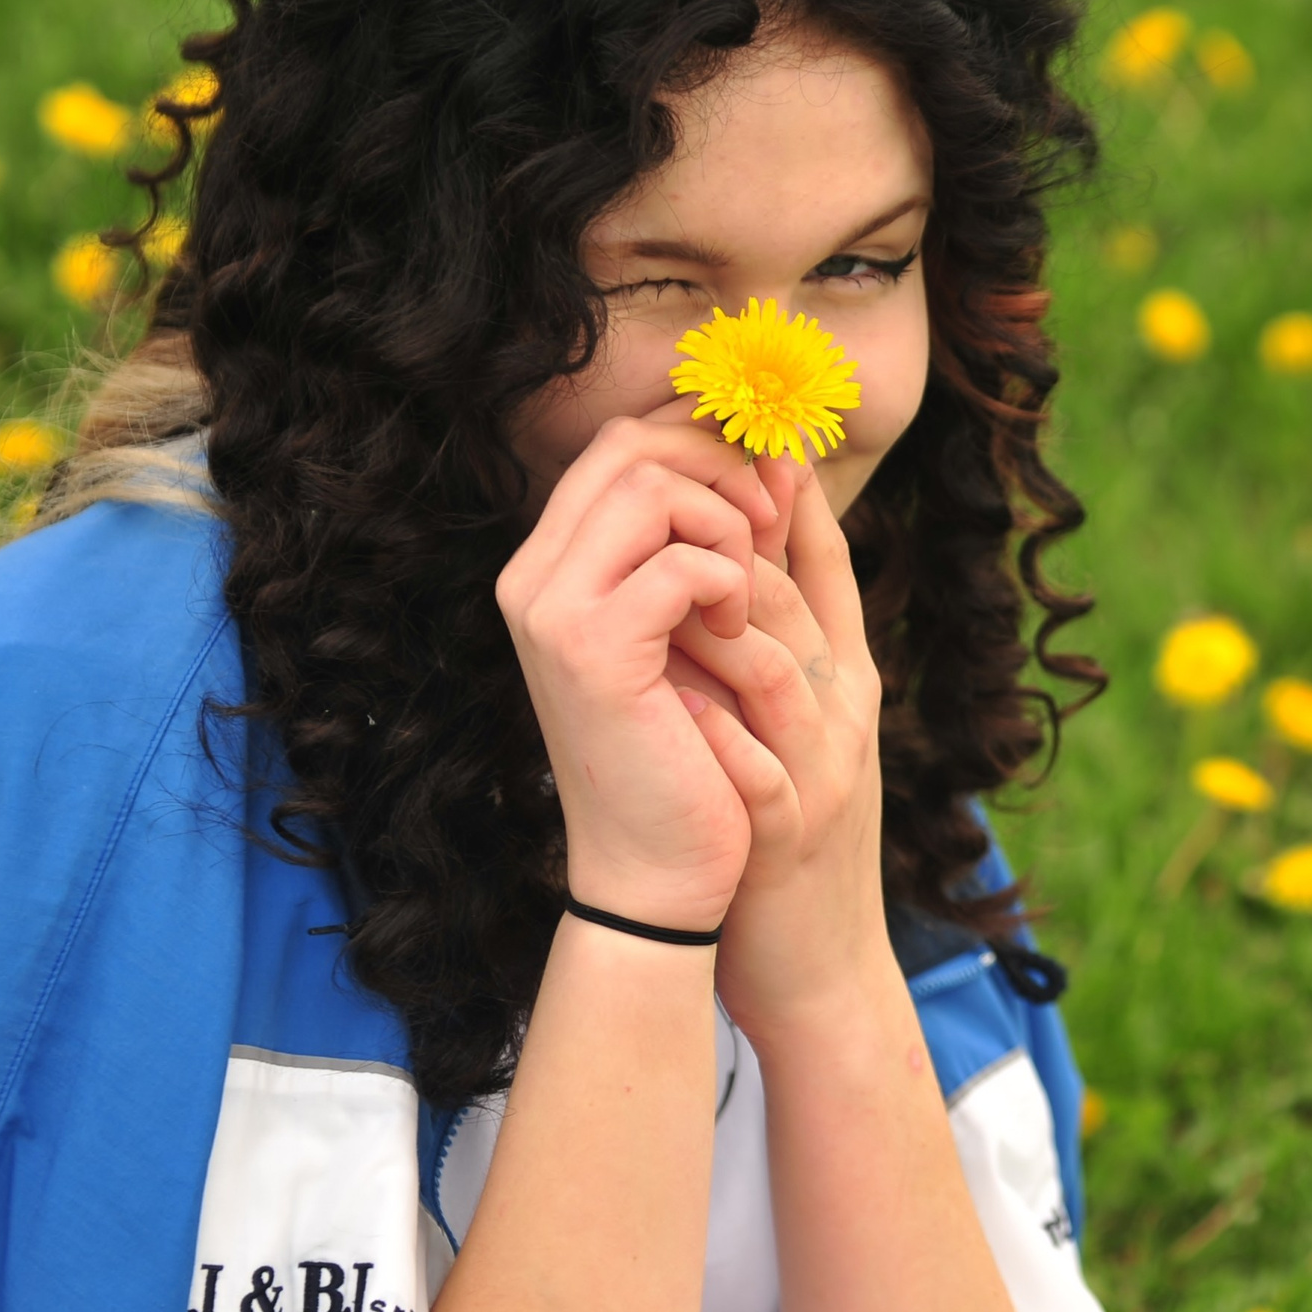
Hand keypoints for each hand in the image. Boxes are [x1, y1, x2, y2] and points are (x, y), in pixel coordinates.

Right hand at [495, 403, 791, 932]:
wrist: (659, 871)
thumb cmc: (689, 753)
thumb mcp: (698, 630)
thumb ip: (716, 544)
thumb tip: (778, 458)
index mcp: (552, 566)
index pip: (621, 442)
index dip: (703, 441)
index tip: (766, 485)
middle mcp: (532, 576)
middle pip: (629, 443)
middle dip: (720, 469)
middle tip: (769, 525)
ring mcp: (550, 609)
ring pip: (652, 486)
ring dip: (727, 528)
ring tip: (744, 596)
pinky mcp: (588, 649)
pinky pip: (680, 563)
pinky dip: (728, 585)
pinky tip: (733, 635)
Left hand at [667, 456, 892, 1040]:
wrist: (818, 968)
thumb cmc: (788, 839)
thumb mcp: (793, 729)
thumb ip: (767, 648)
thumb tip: (716, 563)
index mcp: (845, 682)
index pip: (825, 569)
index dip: (791, 495)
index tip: (749, 435)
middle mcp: (845, 714)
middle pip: (794, 598)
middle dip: (736, 536)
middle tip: (674, 489)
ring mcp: (823, 771)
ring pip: (777, 667)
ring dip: (713, 623)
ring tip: (656, 584)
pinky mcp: (789, 834)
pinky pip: (758, 767)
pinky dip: (716, 732)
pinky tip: (672, 706)